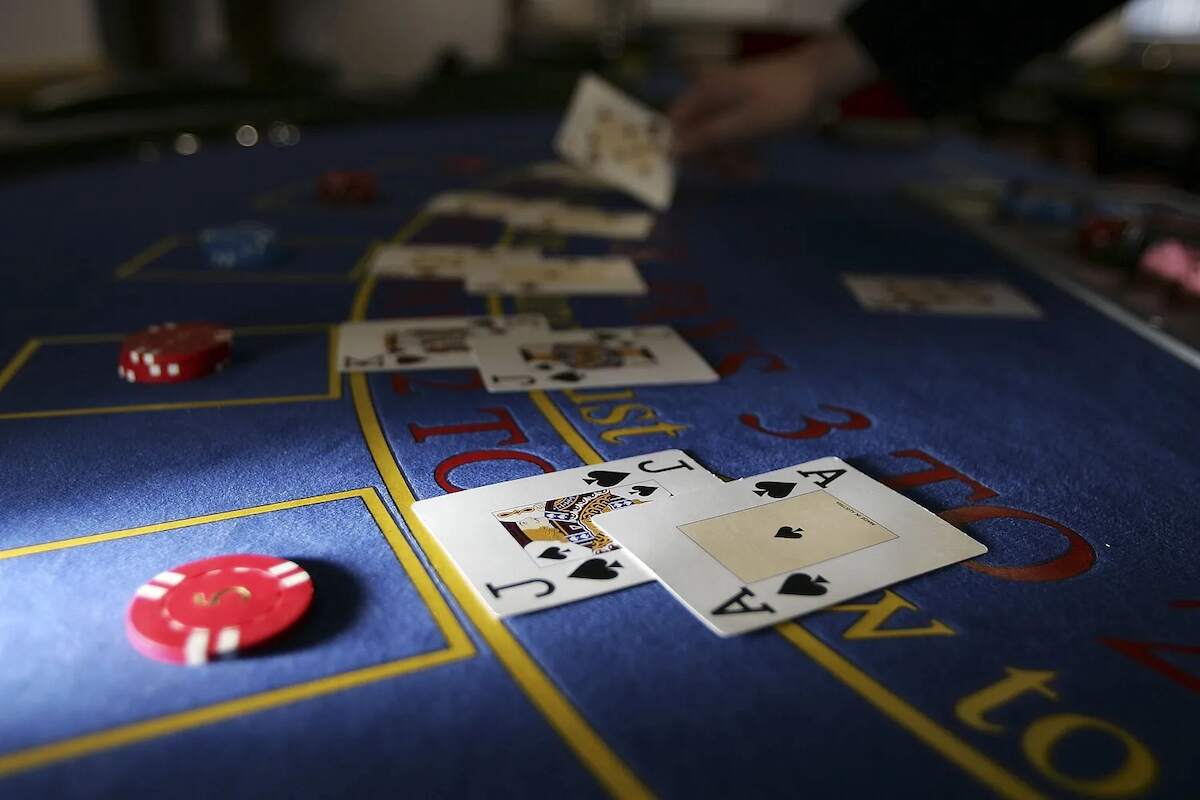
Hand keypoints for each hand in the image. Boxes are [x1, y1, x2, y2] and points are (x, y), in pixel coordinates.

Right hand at [669, 33, 876, 155]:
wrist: (820, 80)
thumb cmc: (783, 101)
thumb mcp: (745, 124)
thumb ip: (707, 137)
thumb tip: (670, 150)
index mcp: (706, 92)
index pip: (675, 123)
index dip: (679, 147)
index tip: (692, 171)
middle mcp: (711, 96)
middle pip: (695, 134)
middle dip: (711, 158)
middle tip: (734, 174)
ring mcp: (728, 104)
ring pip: (714, 139)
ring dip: (728, 160)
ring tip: (752, 173)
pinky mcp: (743, 113)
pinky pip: (731, 137)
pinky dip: (739, 152)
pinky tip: (754, 167)